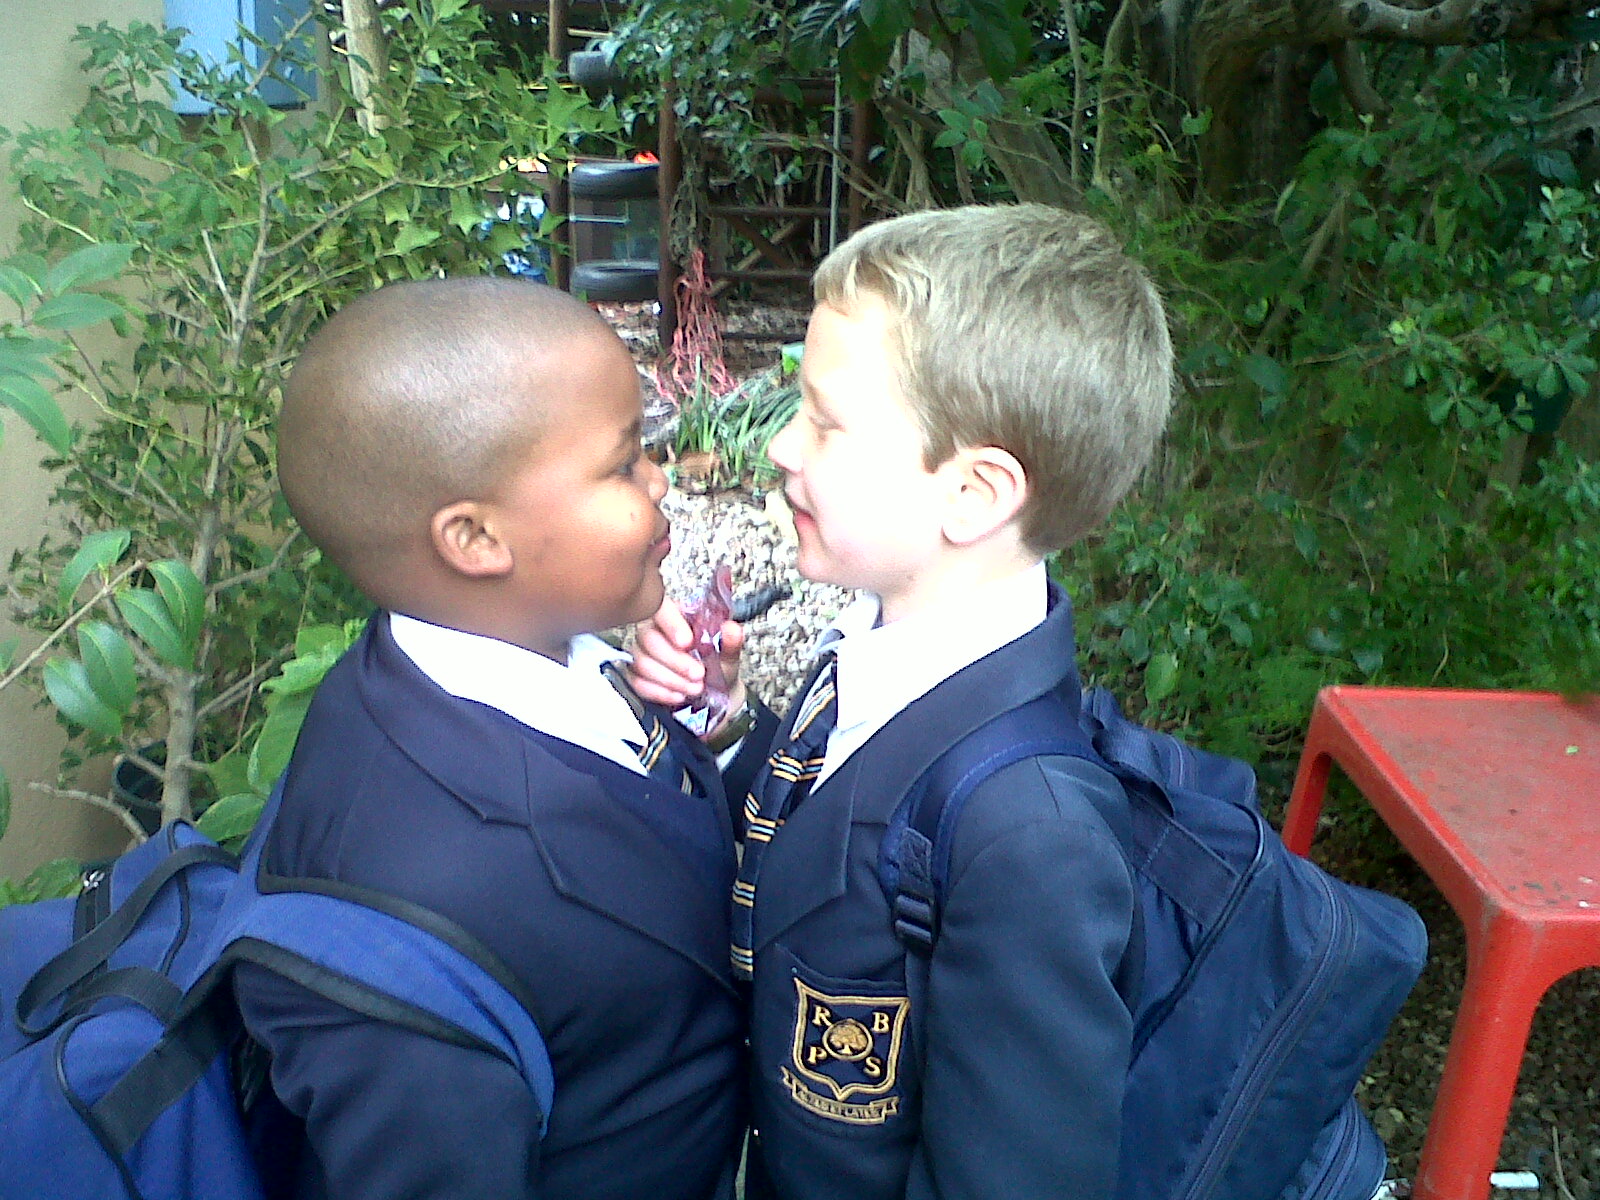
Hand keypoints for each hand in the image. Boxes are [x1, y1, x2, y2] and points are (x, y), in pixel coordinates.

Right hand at [627, 597, 745, 711]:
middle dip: (676, 661)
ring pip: (643, 662)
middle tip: (699, 674)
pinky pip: (638, 682)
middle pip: (649, 639)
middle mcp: (653, 630)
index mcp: (676, 615)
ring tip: (695, 688)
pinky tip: (678, 695)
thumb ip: (731, 641)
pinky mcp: (636, 676)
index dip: (671, 624)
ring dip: (671, 679)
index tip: (688, 643)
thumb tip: (731, 629)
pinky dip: (660, 692)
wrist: (714, 694)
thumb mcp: (728, 654)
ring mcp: (641, 653)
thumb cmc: (717, 666)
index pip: (662, 608)